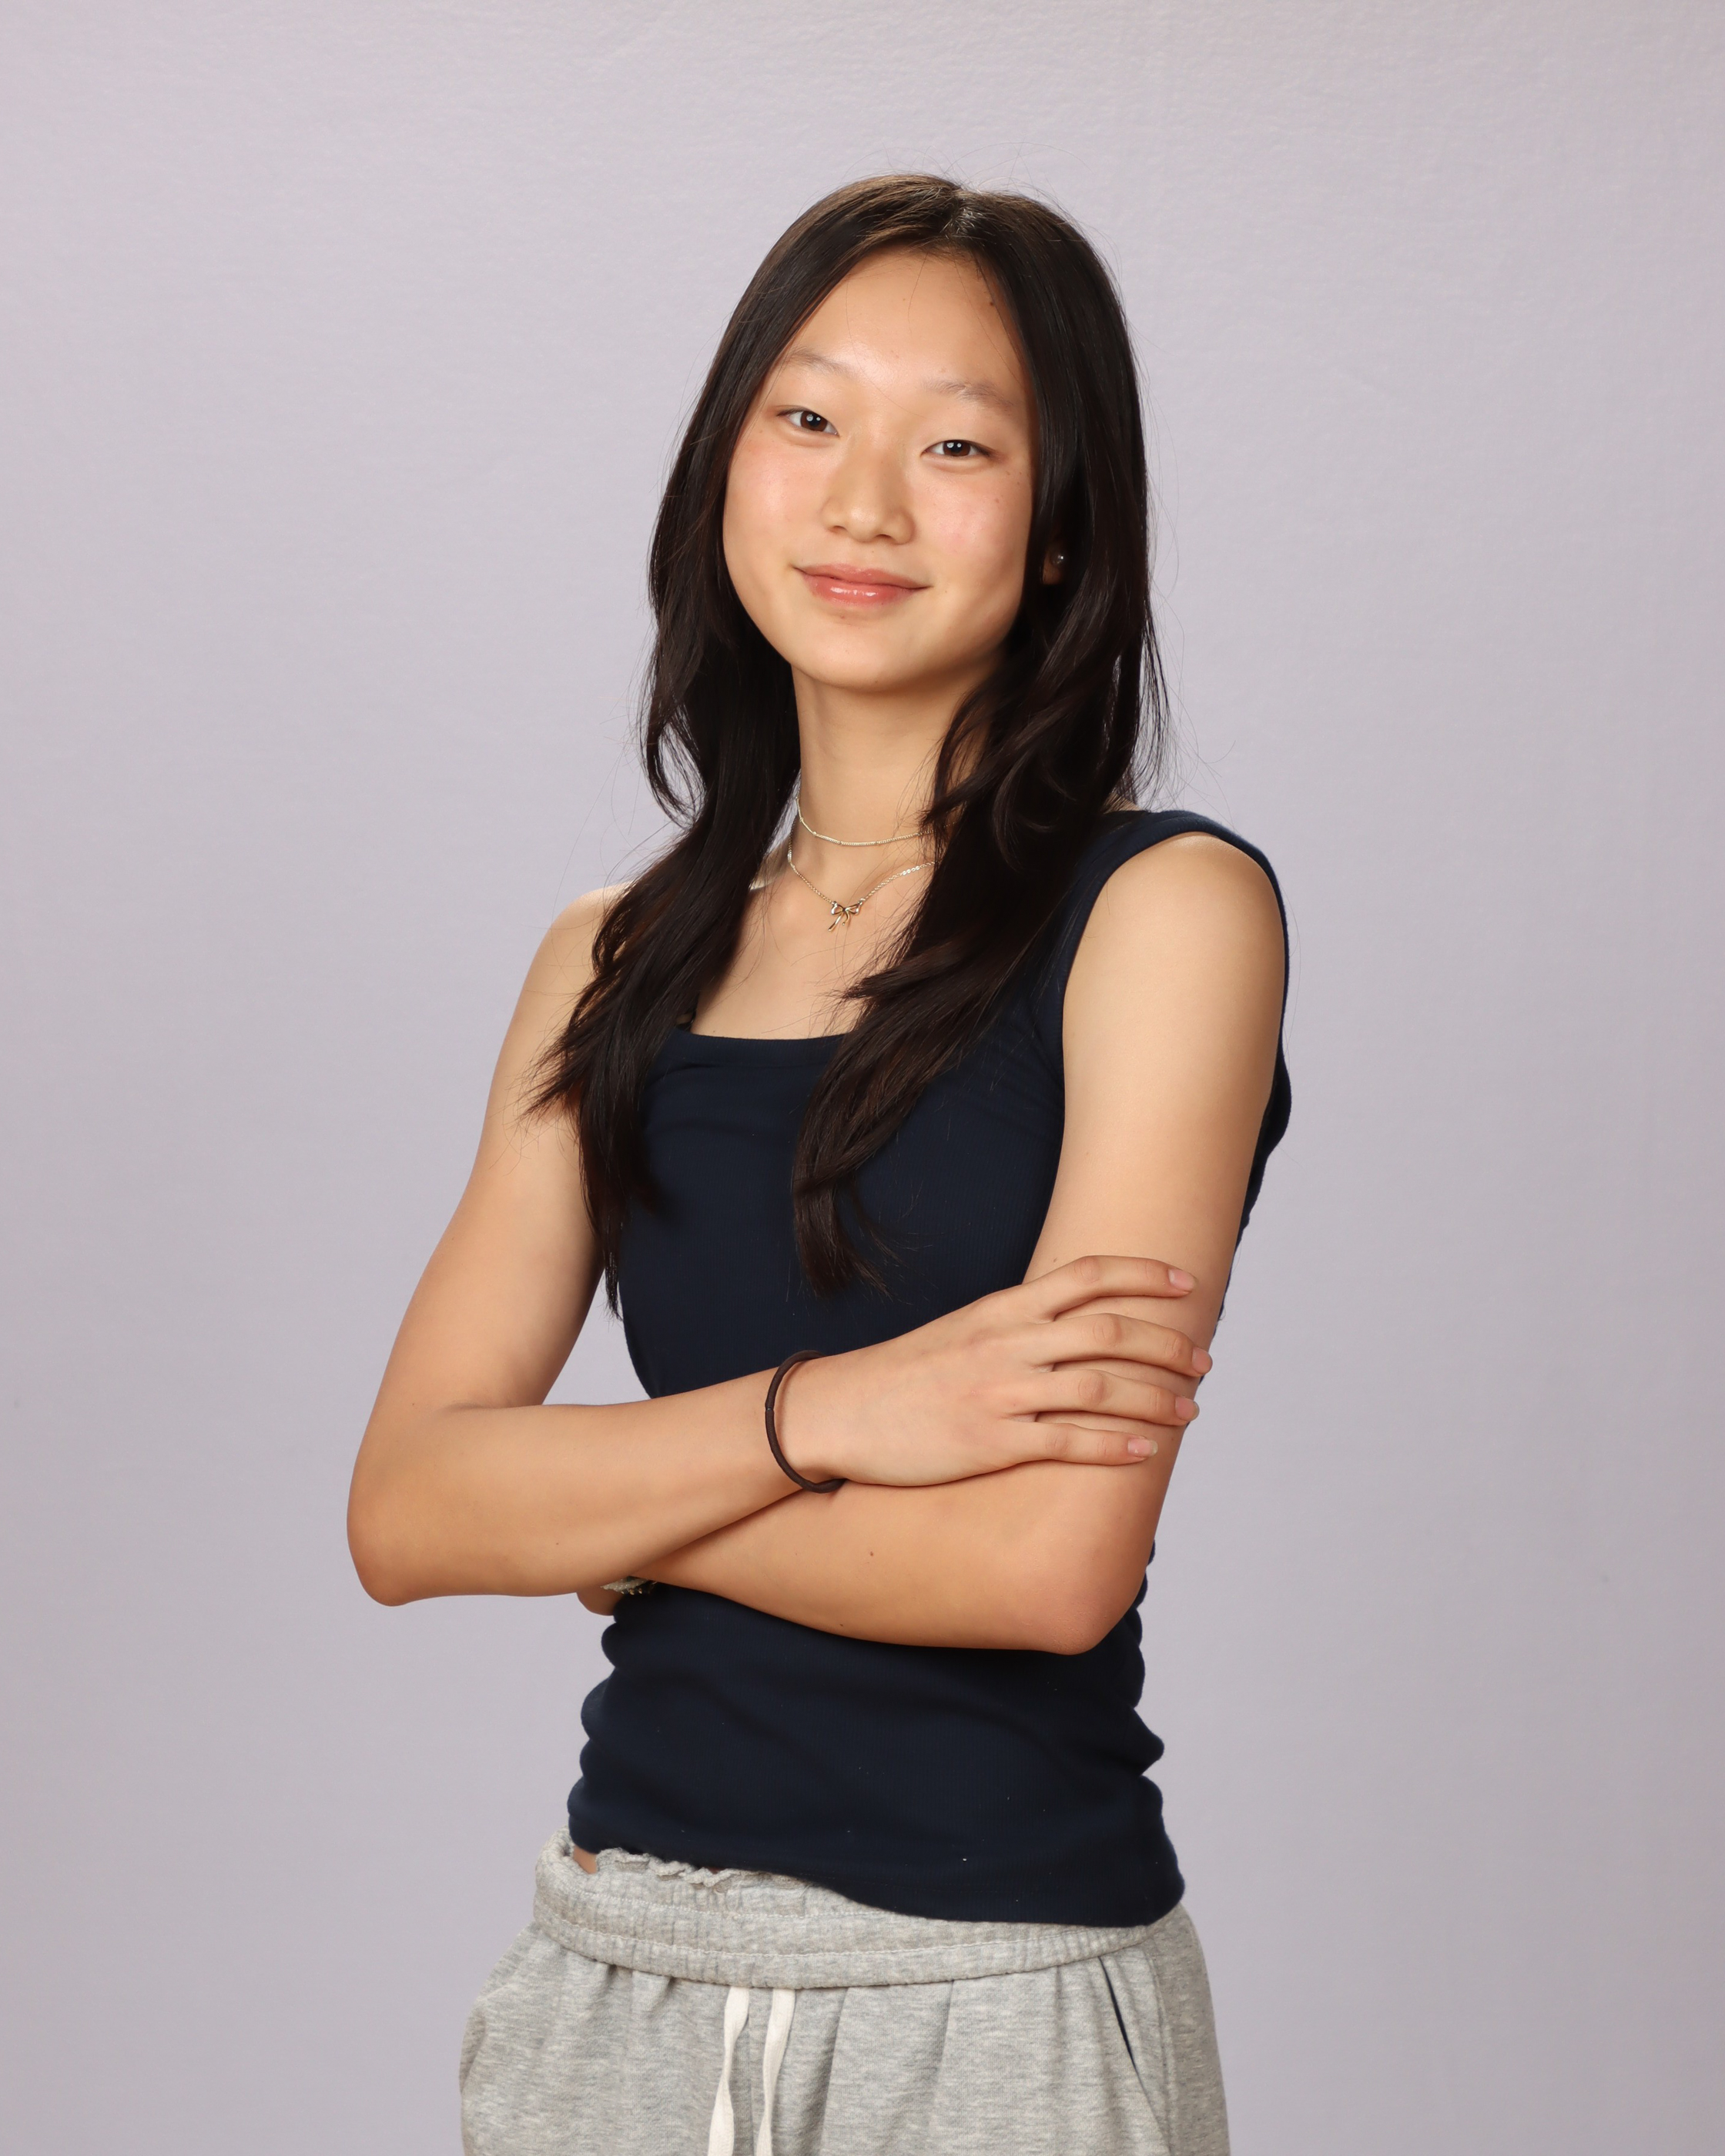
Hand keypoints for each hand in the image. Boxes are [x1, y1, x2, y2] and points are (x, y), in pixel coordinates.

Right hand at [777, 1255, 1208, 1487]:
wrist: (841, 1412)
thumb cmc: (905, 1374)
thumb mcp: (964, 1330)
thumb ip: (1017, 1325)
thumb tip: (1074, 1328)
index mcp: (1004, 1309)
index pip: (1088, 1275)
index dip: (1144, 1275)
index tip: (1186, 1283)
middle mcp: (1009, 1343)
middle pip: (1110, 1330)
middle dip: (1167, 1344)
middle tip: (1203, 1359)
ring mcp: (1001, 1393)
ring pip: (1101, 1387)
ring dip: (1157, 1397)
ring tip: (1190, 1409)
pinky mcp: (991, 1444)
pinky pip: (1068, 1443)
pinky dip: (1115, 1446)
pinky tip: (1146, 1450)